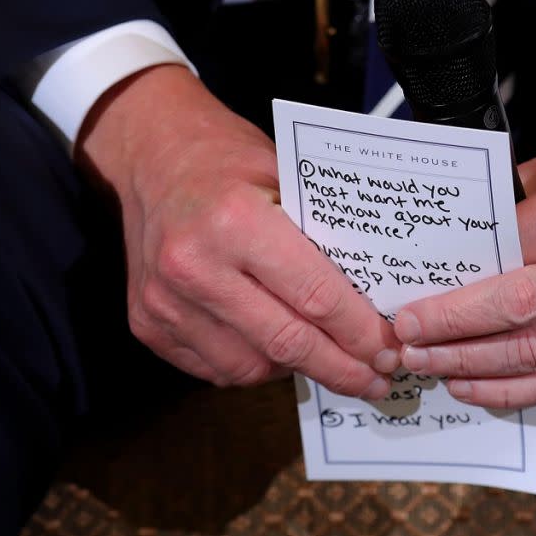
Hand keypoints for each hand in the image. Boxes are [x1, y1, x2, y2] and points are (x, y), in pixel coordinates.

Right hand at [77, 65, 398, 397]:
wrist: (151, 155)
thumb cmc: (226, 161)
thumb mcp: (287, 177)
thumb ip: (324, 236)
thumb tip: (377, 301)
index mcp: (235, 221)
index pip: (316, 296)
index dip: (360, 332)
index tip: (388, 350)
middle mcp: (194, 266)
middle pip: (287, 342)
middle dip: (341, 369)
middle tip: (375, 380)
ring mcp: (165, 301)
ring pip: (251, 368)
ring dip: (296, 369)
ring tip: (325, 357)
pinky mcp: (147, 324)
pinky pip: (216, 369)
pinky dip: (254, 365)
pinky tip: (275, 346)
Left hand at [394, 129, 535, 407]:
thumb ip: (498, 211)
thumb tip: (433, 253)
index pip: (511, 253)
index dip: (457, 286)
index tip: (412, 300)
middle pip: (519, 309)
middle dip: (453, 328)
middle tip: (407, 337)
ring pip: (532, 353)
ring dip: (469, 364)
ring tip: (424, 362)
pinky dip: (506, 391)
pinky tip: (465, 385)